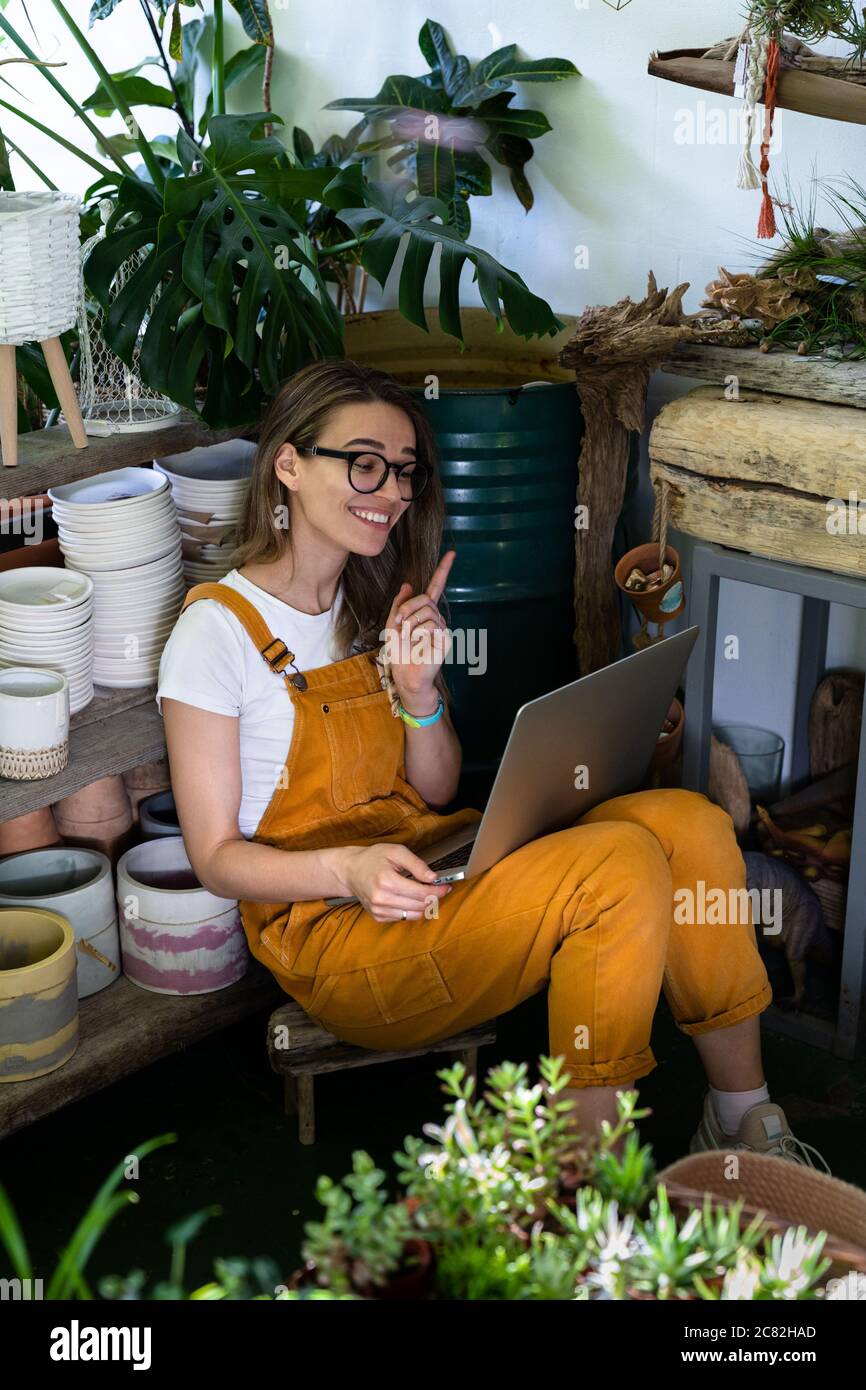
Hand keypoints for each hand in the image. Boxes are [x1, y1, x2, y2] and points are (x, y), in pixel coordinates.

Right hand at [338, 844, 452, 922]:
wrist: (350, 870)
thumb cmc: (373, 858)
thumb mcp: (396, 852)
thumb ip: (416, 864)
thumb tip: (433, 878)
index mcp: (386, 881)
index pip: (421, 892)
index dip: (438, 890)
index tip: (446, 886)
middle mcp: (382, 899)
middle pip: (420, 905)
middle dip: (434, 897)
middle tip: (439, 889)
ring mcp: (379, 910)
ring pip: (414, 914)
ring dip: (424, 905)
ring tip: (425, 893)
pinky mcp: (378, 917)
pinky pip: (404, 918)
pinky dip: (412, 909)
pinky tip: (409, 898)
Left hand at [384, 550, 454, 705]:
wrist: (405, 674)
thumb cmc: (399, 652)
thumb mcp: (392, 624)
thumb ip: (399, 604)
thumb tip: (407, 584)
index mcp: (424, 612)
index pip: (435, 587)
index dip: (443, 570)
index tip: (452, 554)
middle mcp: (435, 617)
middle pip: (423, 598)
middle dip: (407, 609)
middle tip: (399, 624)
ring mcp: (441, 627)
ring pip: (426, 611)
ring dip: (410, 623)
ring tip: (409, 638)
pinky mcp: (445, 638)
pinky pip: (430, 625)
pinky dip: (418, 633)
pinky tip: (419, 644)